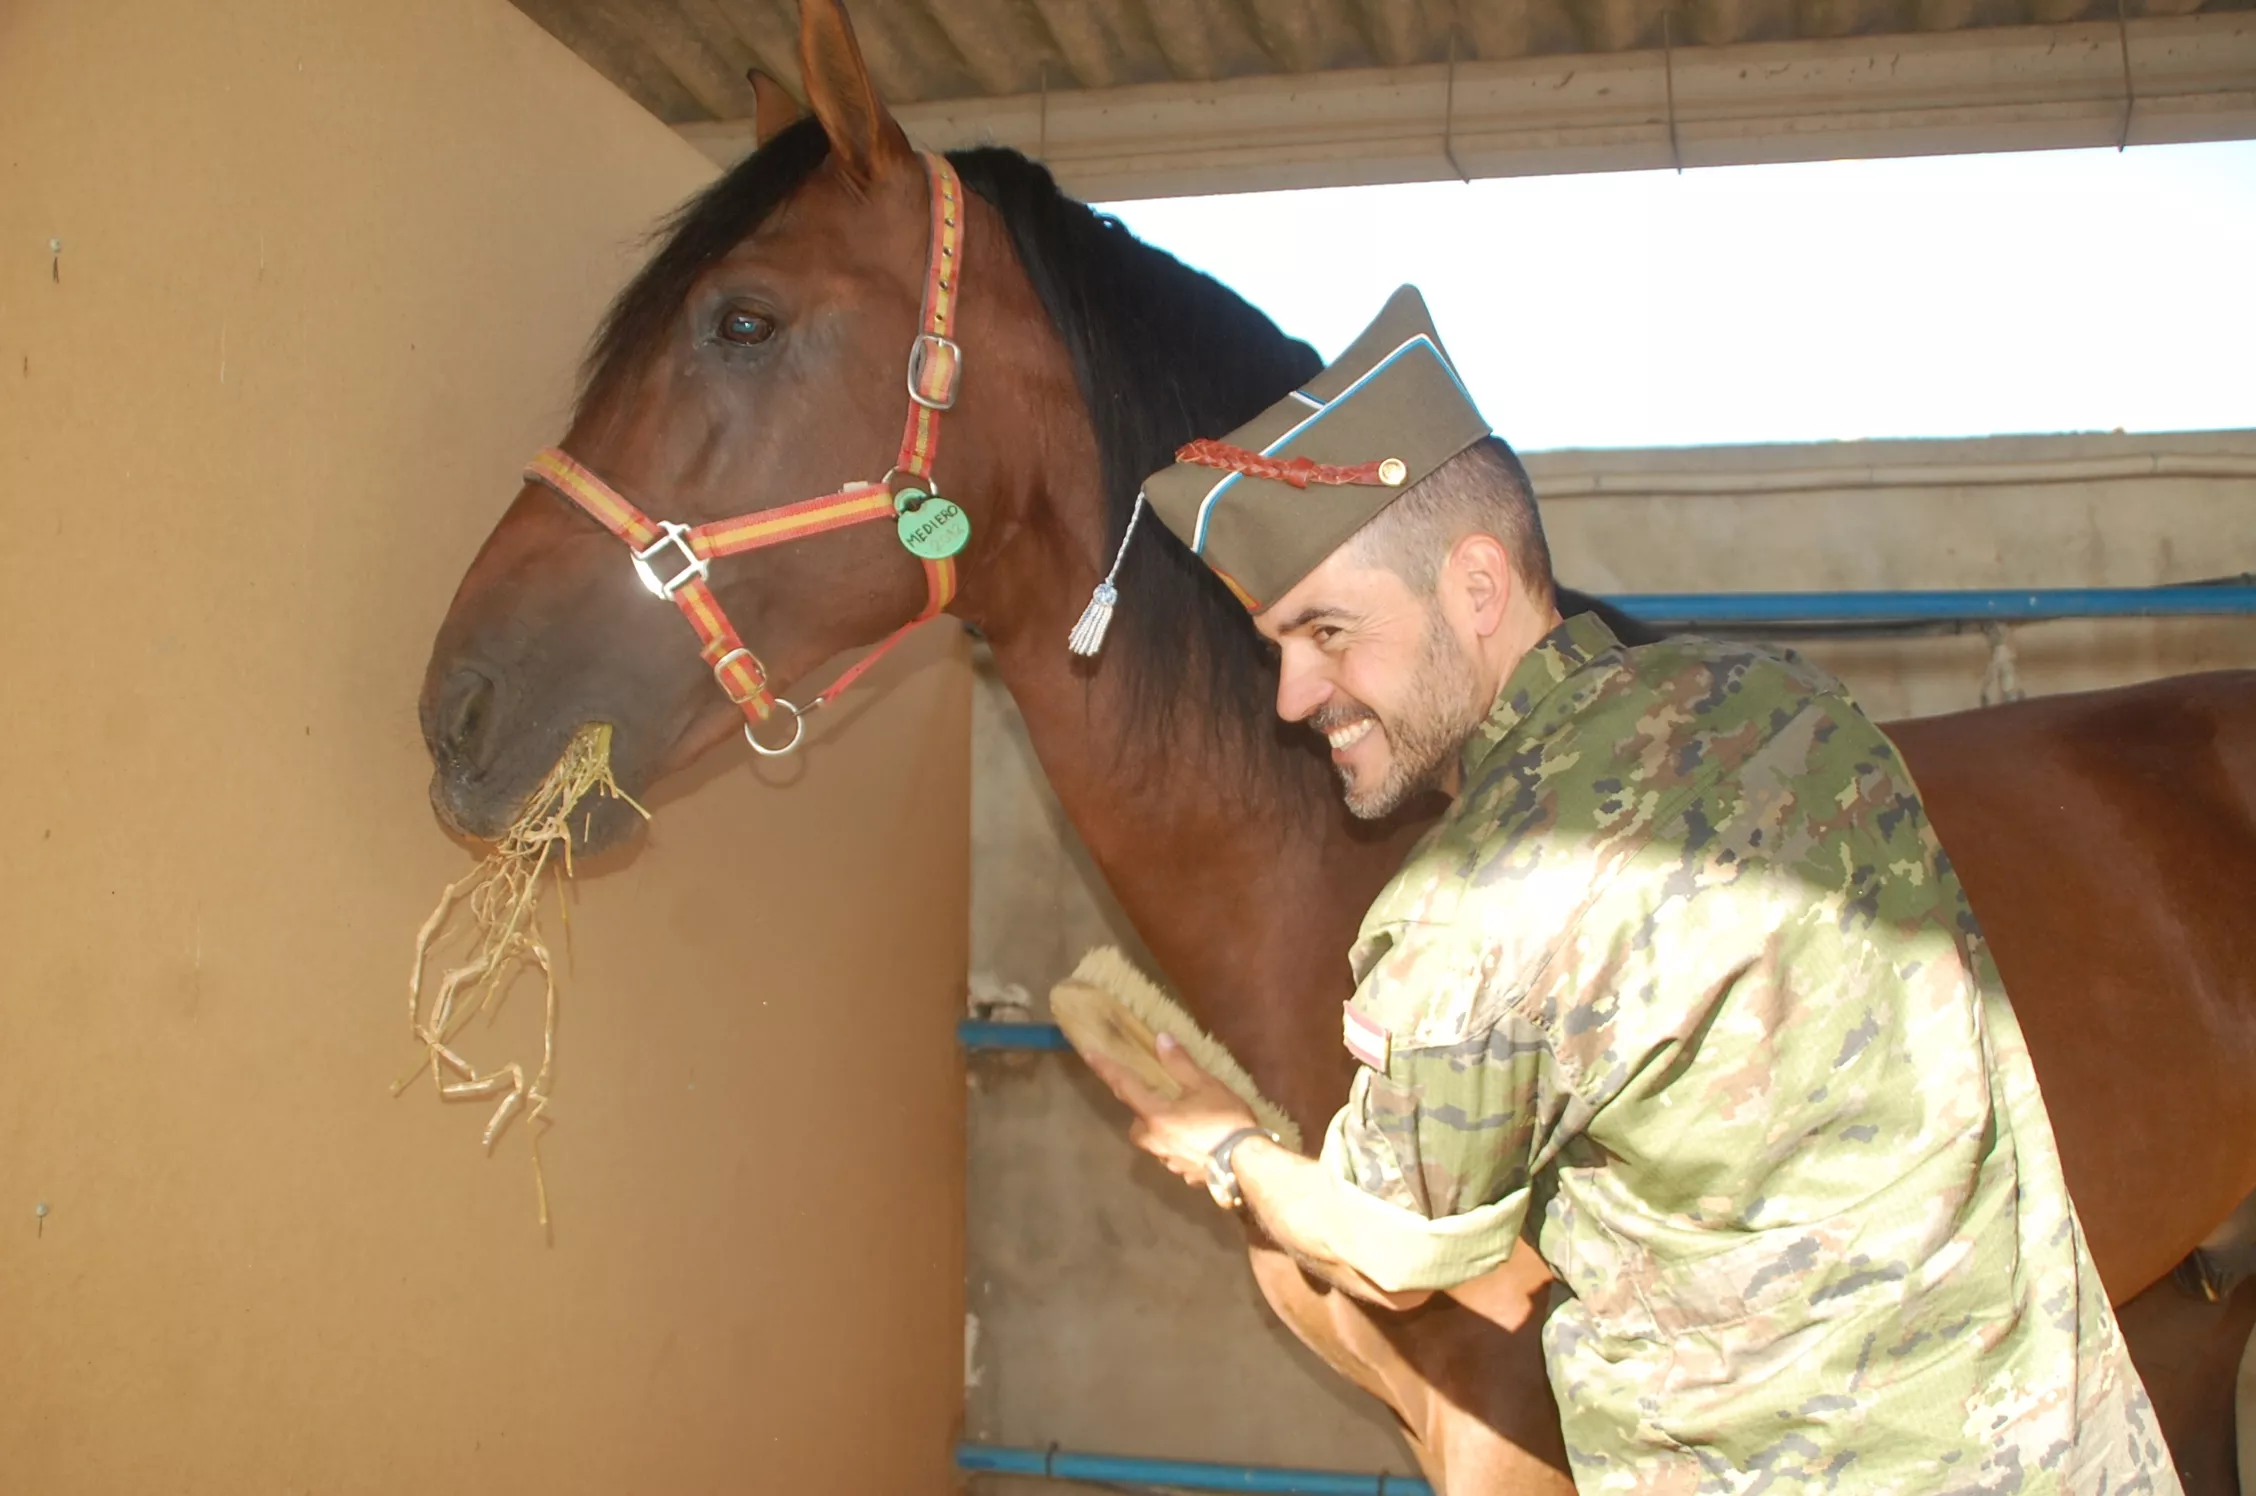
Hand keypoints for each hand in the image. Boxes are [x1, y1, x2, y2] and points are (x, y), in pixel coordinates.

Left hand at [1084, 1033, 1259, 1189]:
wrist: (1247, 1167)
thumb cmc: (1226, 1122)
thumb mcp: (1205, 1086)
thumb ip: (1180, 1064)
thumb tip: (1161, 1040)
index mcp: (1155, 1116)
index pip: (1124, 1086)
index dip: (1106, 1069)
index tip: (1089, 1054)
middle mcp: (1154, 1141)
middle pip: (1138, 1121)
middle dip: (1146, 1109)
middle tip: (1167, 1098)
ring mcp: (1167, 1162)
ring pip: (1156, 1140)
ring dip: (1165, 1129)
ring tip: (1192, 1120)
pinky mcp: (1183, 1175)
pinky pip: (1174, 1155)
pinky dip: (1183, 1146)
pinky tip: (1203, 1142)